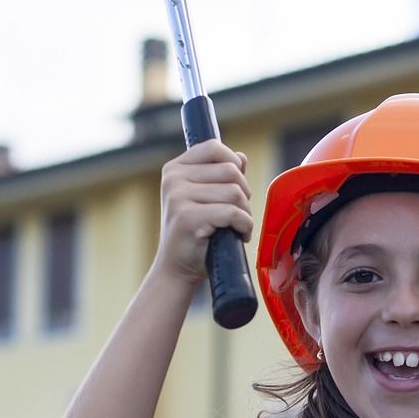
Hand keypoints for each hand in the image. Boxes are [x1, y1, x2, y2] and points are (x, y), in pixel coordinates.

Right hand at [154, 141, 252, 284]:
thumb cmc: (195, 235)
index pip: (214, 147)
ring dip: (245, 212)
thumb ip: (220, 176)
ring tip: (237, 226)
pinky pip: (233, 213)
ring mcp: (178, 197)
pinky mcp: (188, 217)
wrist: (177, 270)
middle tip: (238, 213)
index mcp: (175, 169)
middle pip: (230, 170)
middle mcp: (173, 179)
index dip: (234, 164)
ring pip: (235, 192)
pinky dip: (244, 225)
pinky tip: (239, 235)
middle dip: (244, 193)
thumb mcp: (205, 199)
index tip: (235, 186)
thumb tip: (240, 157)